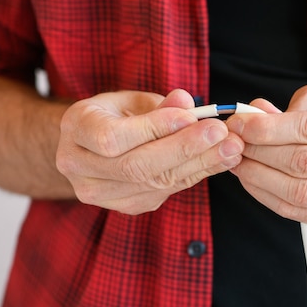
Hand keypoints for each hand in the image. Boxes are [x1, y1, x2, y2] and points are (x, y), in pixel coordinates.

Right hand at [56, 89, 243, 214]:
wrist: (95, 144)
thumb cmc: (116, 114)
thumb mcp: (132, 100)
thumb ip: (158, 104)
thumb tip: (186, 101)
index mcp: (75, 129)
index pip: (112, 138)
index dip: (152, 129)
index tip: (190, 116)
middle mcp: (77, 165)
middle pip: (135, 166)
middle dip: (184, 148)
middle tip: (221, 133)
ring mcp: (98, 192)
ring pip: (153, 183)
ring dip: (198, 164)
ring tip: (230, 147)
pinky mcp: (124, 206)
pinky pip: (164, 193)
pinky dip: (195, 175)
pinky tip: (220, 160)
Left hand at [226, 84, 306, 225]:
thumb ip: (296, 104)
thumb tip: (254, 114)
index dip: (269, 128)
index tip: (240, 124)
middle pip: (304, 164)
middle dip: (260, 152)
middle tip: (234, 142)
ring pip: (299, 193)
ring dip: (258, 177)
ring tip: (238, 161)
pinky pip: (297, 212)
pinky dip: (267, 196)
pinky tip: (251, 179)